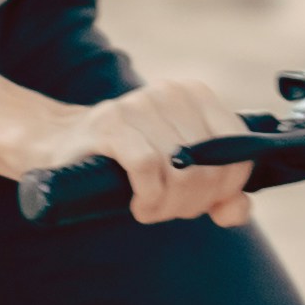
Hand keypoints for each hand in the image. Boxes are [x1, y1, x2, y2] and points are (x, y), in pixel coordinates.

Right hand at [44, 67, 262, 228]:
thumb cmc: (132, 162)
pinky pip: (148, 168)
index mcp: (197, 96)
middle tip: (168, 209)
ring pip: (181, 170)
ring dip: (167, 204)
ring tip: (150, 208)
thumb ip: (220, 194)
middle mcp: (172, 93)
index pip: (239, 148)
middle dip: (192, 201)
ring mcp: (140, 104)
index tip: (203, 202)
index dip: (226, 186)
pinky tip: (138, 204)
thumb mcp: (182, 176)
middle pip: (209, 165)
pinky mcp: (111, 124)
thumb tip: (236, 210)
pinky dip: (149, 197)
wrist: (66, 146)